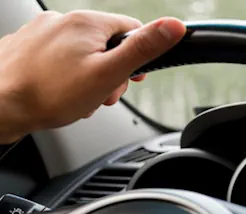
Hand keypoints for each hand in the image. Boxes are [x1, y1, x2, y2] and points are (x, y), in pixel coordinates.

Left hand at [0, 10, 185, 142]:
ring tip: (77, 97)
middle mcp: (62, 20)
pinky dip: (63, 75)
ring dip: (88, 76)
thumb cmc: (49, 94)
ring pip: (81, 53)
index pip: (131, 30)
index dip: (136, 59)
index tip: (131, 79)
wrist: (0, 106)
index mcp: (86, 22)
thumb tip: (174, 26)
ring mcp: (40, 32)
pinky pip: (57, 58)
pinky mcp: (25, 46)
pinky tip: (58, 92)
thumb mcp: (109, 74)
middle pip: (106, 44)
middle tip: (101, 94)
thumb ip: (143, 49)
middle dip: (109, 73)